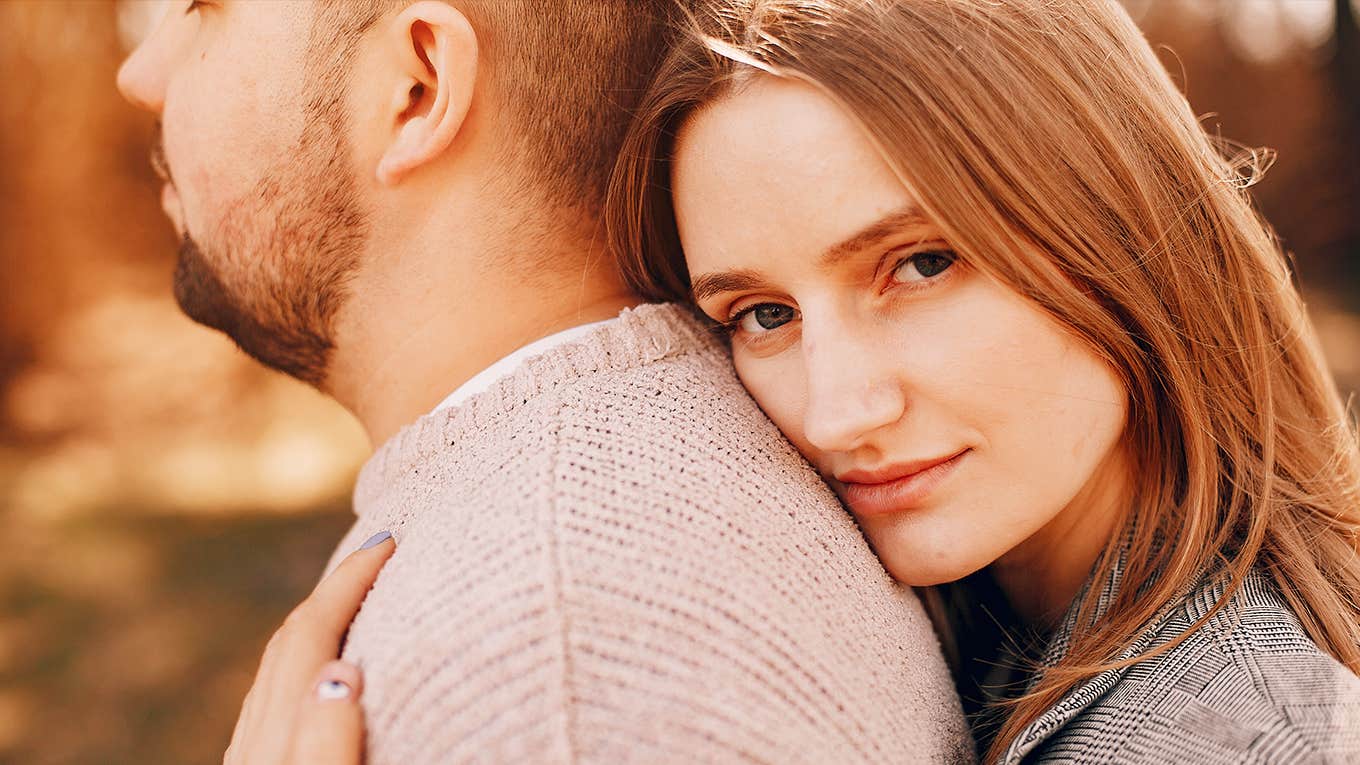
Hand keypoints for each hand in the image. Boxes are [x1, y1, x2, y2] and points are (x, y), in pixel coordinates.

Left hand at [224, 530, 395, 764]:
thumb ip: (329, 740)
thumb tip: (343, 672)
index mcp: (281, 733)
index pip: (314, 633)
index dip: (349, 581)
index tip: (388, 540)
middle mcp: (258, 739)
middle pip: (289, 642)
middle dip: (333, 588)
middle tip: (378, 551)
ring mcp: (251, 756)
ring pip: (276, 671)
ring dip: (318, 620)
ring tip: (357, 597)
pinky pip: (273, 698)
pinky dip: (303, 661)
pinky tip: (321, 671)